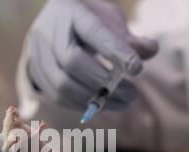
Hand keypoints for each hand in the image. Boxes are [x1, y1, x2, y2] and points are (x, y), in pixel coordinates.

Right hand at [26, 0, 157, 110]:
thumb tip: (152, 51)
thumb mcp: (108, 20)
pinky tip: (102, 104)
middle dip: (104, 82)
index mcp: (70, 10)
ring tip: (122, 102)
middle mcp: (49, 31)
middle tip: (132, 94)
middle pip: (72, 61)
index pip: (93, 32)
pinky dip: (82, 104)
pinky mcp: (36, 74)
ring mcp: (38, 54)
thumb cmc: (87, 22)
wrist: (54, 24)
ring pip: (61, 84)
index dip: (115, 52)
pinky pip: (57, 96)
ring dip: (94, 99)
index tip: (137, 70)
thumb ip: (128, 38)